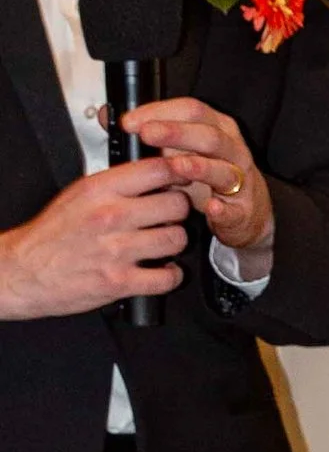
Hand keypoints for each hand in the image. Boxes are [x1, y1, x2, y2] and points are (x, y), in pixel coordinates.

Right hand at [0, 158, 188, 319]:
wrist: (23, 271)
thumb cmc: (50, 235)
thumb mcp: (78, 195)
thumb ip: (116, 184)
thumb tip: (154, 174)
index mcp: (99, 190)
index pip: (157, 170)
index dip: (178, 173)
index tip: (182, 179)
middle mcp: (110, 217)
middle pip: (176, 204)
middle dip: (177, 212)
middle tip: (169, 217)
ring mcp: (116, 250)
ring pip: (177, 239)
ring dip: (174, 243)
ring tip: (162, 244)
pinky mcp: (119, 282)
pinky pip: (168, 277)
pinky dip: (170, 276)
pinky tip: (160, 270)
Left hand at [122, 98, 272, 267]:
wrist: (246, 212)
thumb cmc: (209, 178)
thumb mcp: (178, 150)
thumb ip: (147, 133)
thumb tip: (107, 116)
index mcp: (216, 128)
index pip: (191, 110)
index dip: (160, 111)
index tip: (131, 121)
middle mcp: (231, 149)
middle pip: (208, 134)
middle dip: (176, 133)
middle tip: (147, 134)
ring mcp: (240, 179)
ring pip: (224, 169)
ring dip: (200, 166)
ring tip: (176, 166)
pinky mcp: (243, 209)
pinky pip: (235, 208)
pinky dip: (223, 208)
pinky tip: (210, 208)